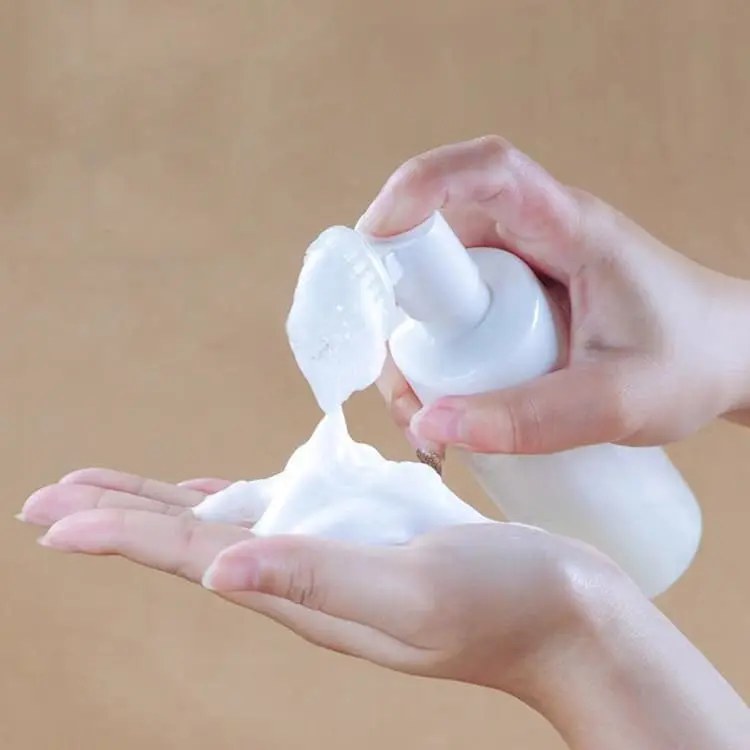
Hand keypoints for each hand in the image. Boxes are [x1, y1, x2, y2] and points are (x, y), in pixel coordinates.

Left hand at [19, 468, 614, 697]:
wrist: (569, 614)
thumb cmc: (507, 603)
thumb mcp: (413, 592)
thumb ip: (318, 578)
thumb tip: (218, 574)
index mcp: (306, 594)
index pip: (193, 557)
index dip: (121, 534)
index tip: (52, 515)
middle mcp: (306, 581)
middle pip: (192, 541)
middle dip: (122, 518)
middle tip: (52, 500)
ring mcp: (333, 560)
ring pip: (228, 525)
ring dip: (166, 506)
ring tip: (115, 495)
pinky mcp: (363, 540)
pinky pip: (279, 513)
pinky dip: (235, 499)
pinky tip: (219, 494)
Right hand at [360, 136, 749, 455]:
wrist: (729, 361)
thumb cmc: (693, 361)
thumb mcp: (617, 401)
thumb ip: (530, 419)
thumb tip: (435, 425)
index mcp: (569, 227)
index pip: (486, 171)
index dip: (419, 189)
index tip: (374, 242)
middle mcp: (534, 237)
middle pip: (436, 236)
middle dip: (397, 302)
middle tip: (402, 383)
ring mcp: (520, 269)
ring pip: (437, 283)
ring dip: (411, 343)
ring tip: (422, 414)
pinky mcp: (514, 301)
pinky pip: (455, 313)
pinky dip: (433, 357)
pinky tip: (442, 408)